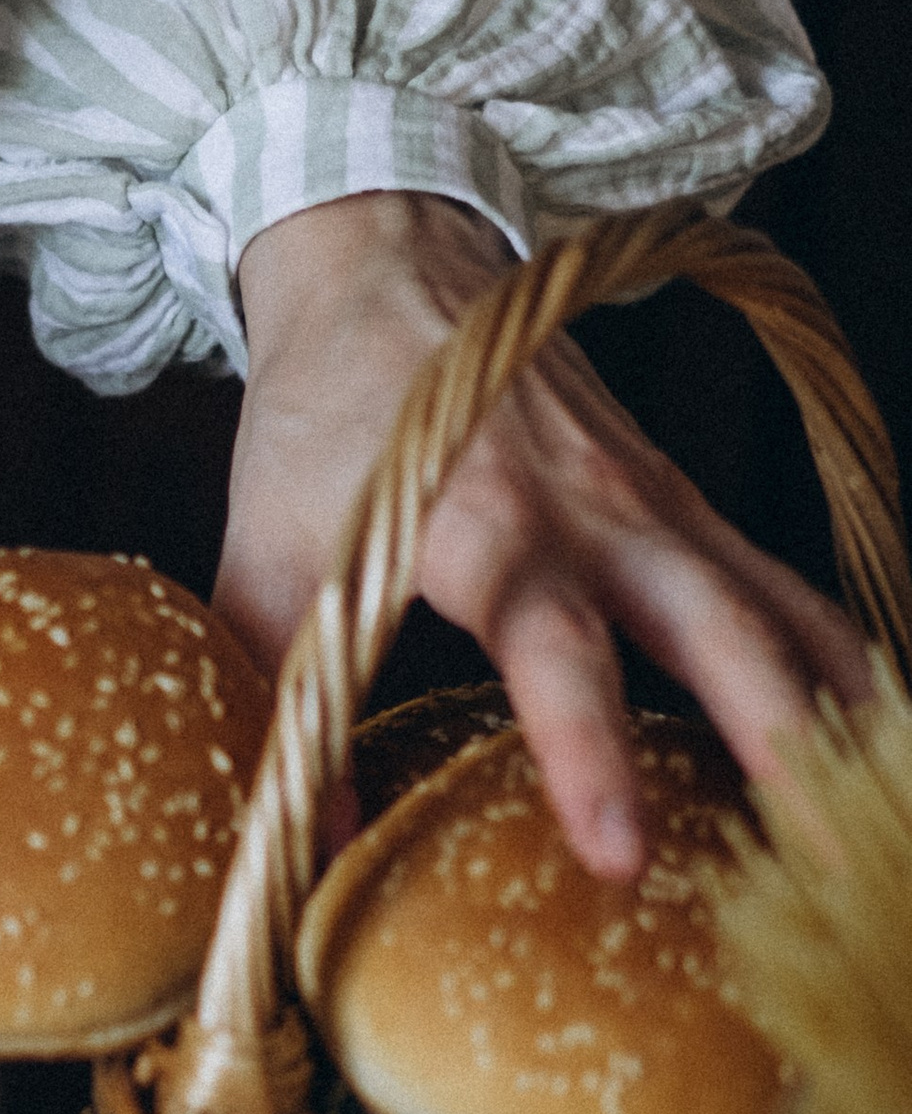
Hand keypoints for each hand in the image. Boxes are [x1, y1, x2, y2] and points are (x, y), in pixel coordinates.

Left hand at [219, 194, 869, 877]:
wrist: (386, 260)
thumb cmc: (321, 415)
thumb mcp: (262, 553)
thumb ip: (279, 693)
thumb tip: (301, 841)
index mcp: (481, 525)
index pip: (554, 653)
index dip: (589, 754)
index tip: (621, 853)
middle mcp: (591, 510)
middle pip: (713, 629)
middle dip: (773, 742)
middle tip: (816, 852)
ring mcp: (652, 500)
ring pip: (769, 607)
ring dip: (829, 705)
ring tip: (869, 807)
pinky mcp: (678, 497)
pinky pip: (777, 581)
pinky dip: (830, 649)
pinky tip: (869, 724)